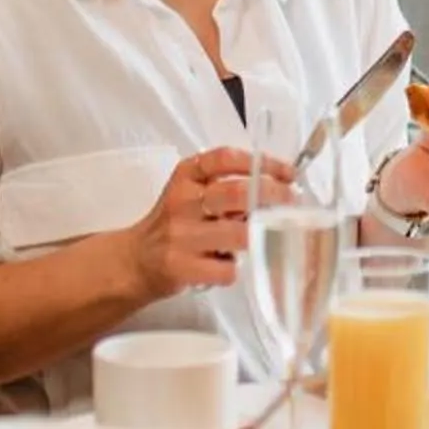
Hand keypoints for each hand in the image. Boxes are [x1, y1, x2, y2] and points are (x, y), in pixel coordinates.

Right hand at [131, 147, 293, 300]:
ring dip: (260, 237)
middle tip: (293, 204)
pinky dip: (236, 269)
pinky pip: (227, 270)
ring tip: (265, 238)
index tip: (290, 174)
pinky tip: (229, 266)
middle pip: (238, 193)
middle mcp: (182, 201)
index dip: (264, 163)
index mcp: (187, 175)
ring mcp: (181, 236)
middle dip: (274, 196)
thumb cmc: (176, 223)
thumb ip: (227, 186)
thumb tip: (281, 188)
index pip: (227, 158)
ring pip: (239, 234)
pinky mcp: (182, 268)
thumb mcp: (192, 192)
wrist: (135, 260)